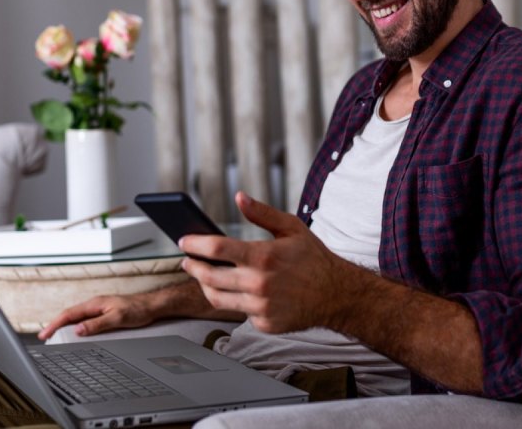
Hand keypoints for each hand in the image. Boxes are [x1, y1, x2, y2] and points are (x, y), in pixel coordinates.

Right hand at [37, 293, 155, 340]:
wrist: (151, 306)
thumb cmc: (137, 309)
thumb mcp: (117, 318)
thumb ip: (97, 324)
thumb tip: (78, 330)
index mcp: (95, 304)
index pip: (69, 314)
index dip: (55, 324)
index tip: (45, 334)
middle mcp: (95, 305)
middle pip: (70, 315)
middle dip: (55, 325)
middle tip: (45, 338)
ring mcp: (99, 309)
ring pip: (77, 318)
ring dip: (64, 326)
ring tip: (55, 337)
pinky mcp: (104, 314)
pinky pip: (85, 321)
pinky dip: (75, 327)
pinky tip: (75, 333)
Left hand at [179, 191, 348, 333]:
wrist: (337, 294)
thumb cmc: (313, 258)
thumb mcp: (291, 227)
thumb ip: (262, 213)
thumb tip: (240, 197)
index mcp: (263, 257)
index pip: (216, 250)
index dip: (195, 244)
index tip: (184, 240)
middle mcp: (259, 284)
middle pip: (209, 277)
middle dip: (193, 267)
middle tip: (187, 260)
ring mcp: (261, 307)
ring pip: (217, 299)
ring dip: (204, 286)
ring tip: (203, 276)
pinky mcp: (265, 324)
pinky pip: (238, 312)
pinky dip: (233, 301)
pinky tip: (235, 290)